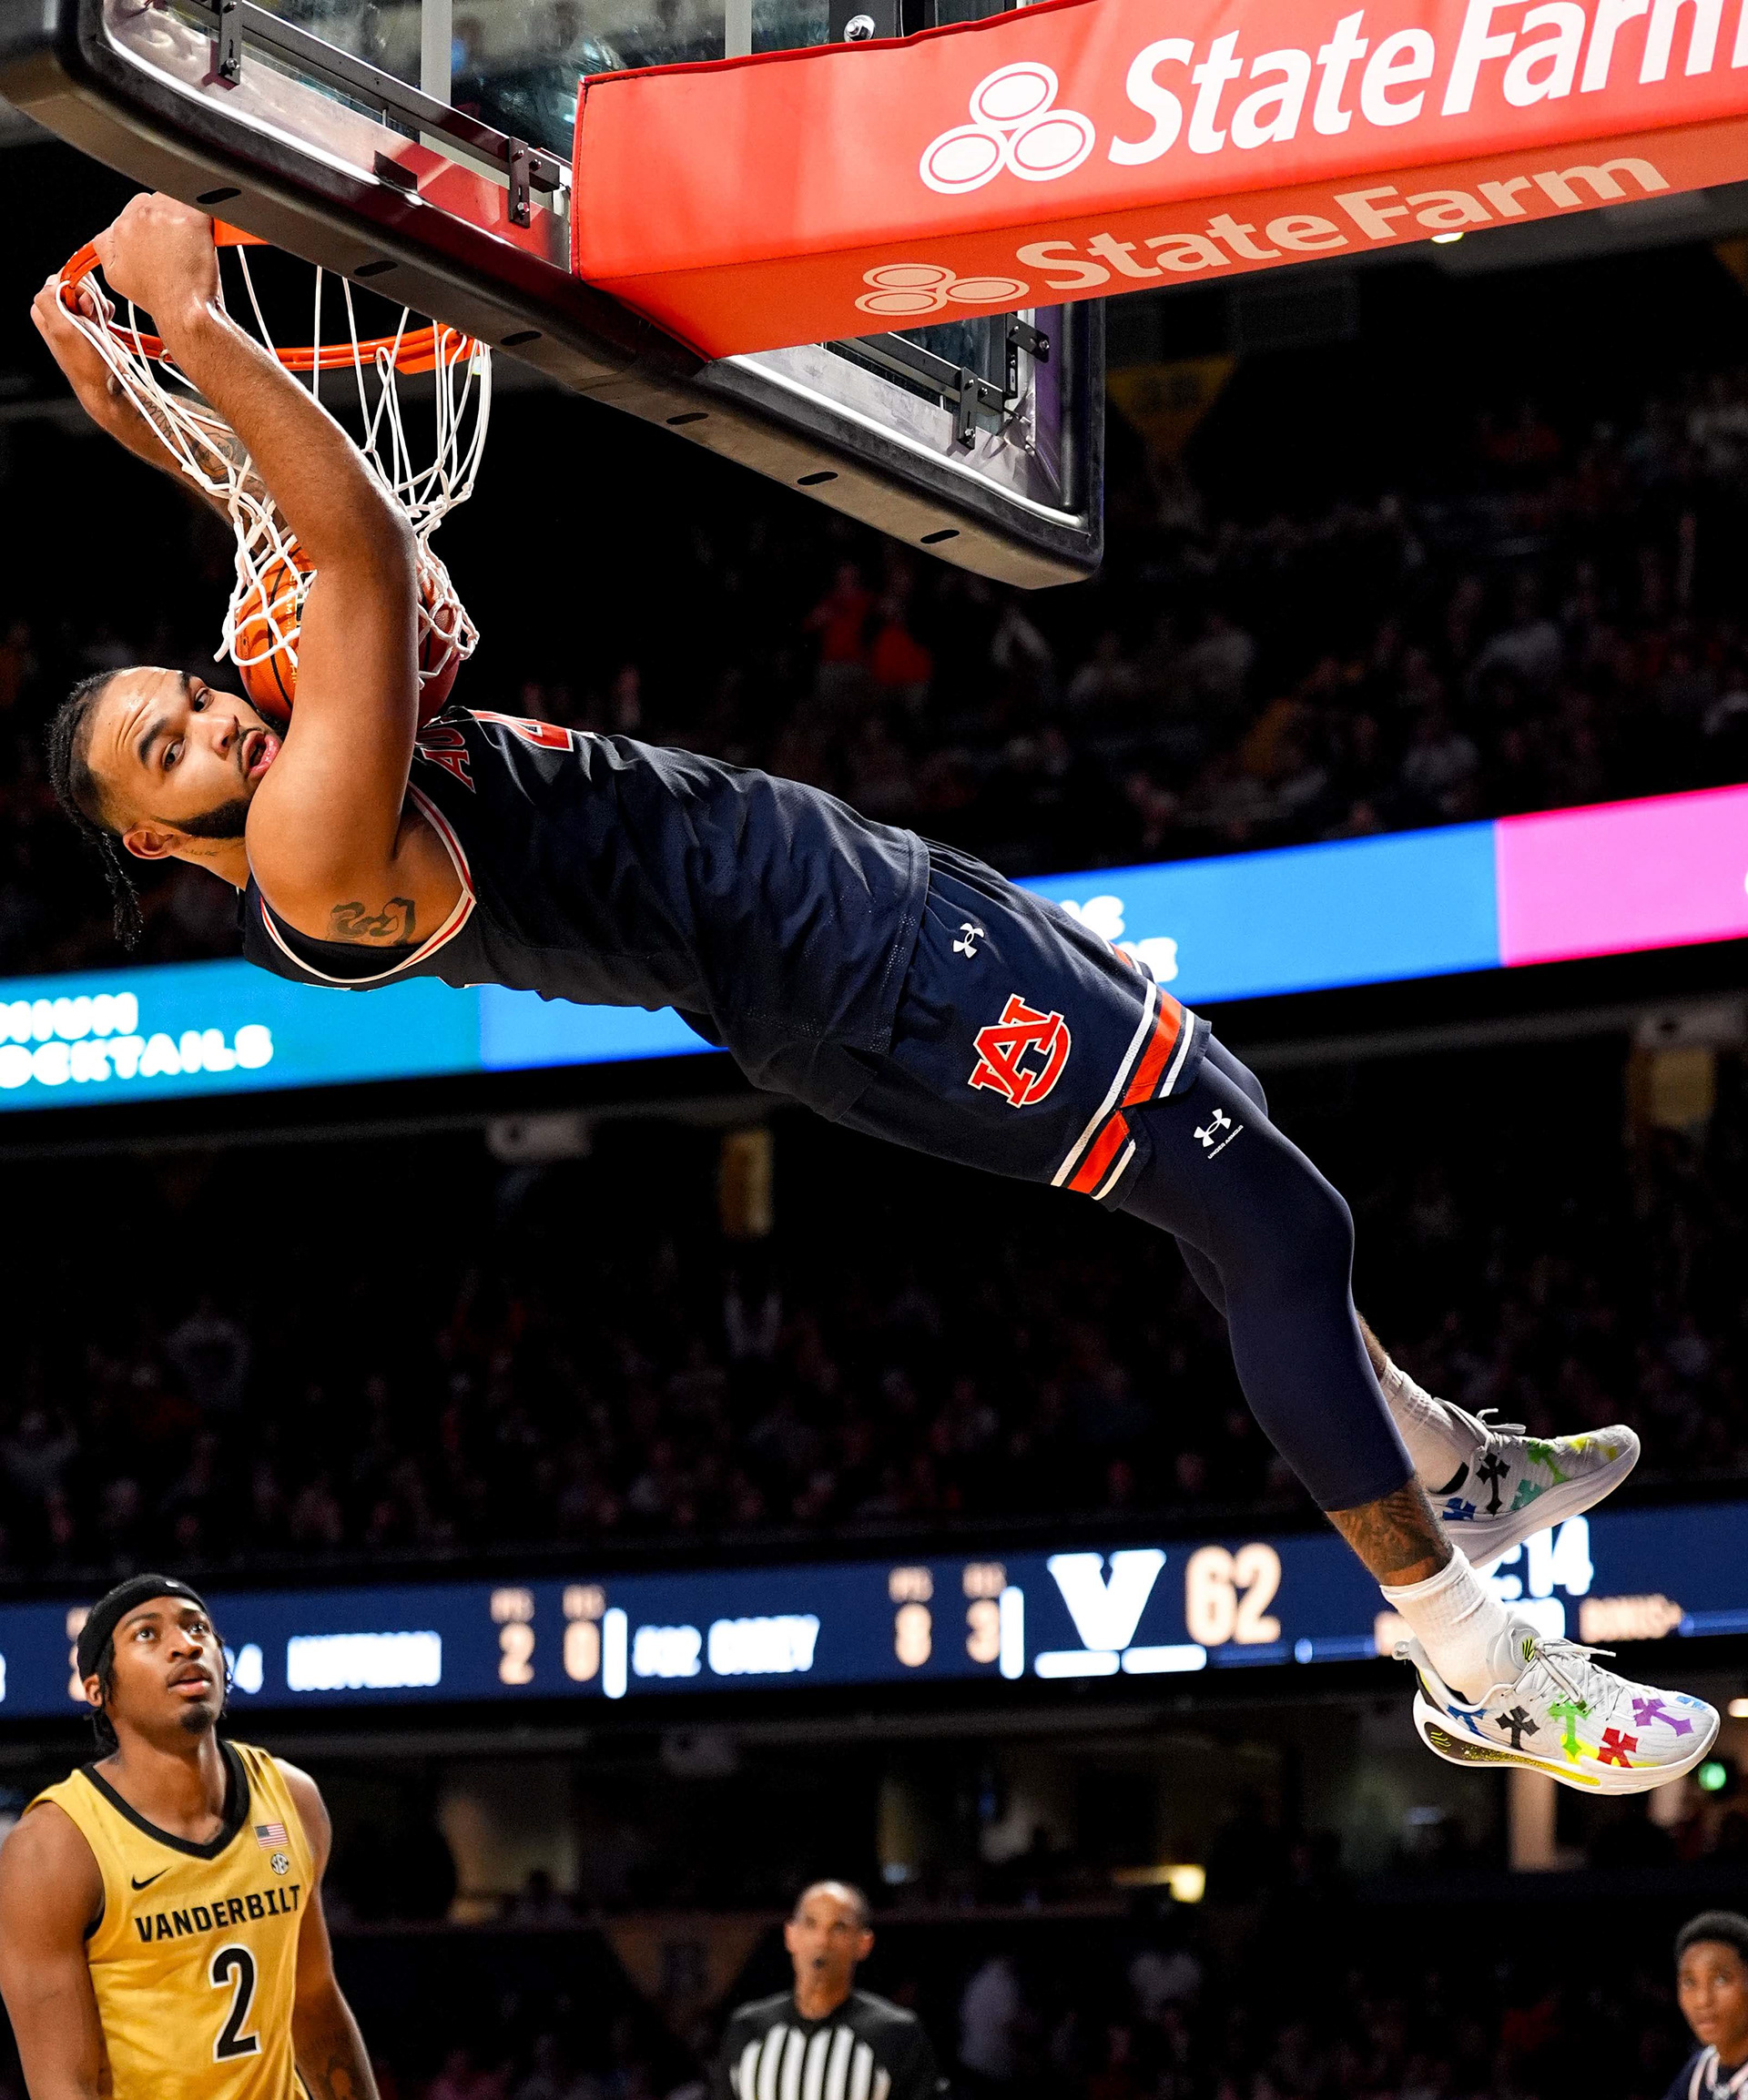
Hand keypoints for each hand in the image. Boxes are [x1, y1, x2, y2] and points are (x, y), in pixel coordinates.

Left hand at [30, 271, 154, 451]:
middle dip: (89, 296)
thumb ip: (49, 299)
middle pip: (77, 282)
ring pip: (91, 290)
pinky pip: (102, 302)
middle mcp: (57, 310)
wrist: (109, 384)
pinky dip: (107, 309)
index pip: (59, 278)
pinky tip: (106, 323)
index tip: (83, 308)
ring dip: (100, 304)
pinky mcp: (93, 322)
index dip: (75, 288)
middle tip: (91, 317)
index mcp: (43, 309)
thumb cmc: (86, 362)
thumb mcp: (61, 328)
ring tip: (100, 323)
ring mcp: (76, 315)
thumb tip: (58, 282)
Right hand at [91, 193, 218, 326]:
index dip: (151, 224)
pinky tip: (202, 237)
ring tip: (188, 243)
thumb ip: (105, 247)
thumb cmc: (157, 297)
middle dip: (166, 218)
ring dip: (182, 216)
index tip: (160, 237)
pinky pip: (199, 205)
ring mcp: (166, 215)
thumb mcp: (114, 276)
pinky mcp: (191, 218)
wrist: (183, 310)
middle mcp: (140, 216)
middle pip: (155, 201)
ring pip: (174, 200)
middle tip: (176, 243)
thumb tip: (107, 234)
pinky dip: (203, 218)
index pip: (135, 208)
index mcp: (121, 227)